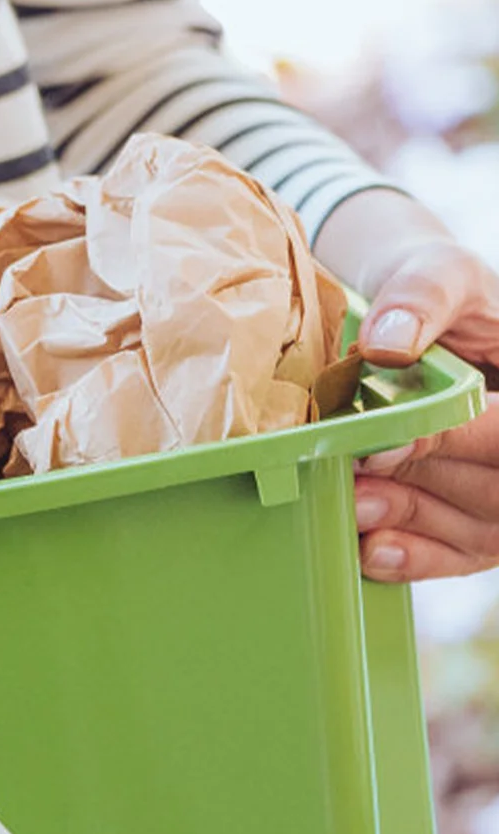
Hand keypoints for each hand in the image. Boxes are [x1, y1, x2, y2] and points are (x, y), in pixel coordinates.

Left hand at [315, 190, 498, 581]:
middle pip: (498, 490)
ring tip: (350, 505)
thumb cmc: (433, 295)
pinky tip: (371, 549)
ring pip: (480, 530)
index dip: (458, 443)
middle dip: (422, 487)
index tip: (387, 445)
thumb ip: (420, 298)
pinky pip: (459, 556)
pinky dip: (415, 559)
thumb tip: (387, 344)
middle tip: (351, 479)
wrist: (409, 325)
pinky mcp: (476, 520)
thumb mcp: (436, 275)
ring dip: (411, 522)